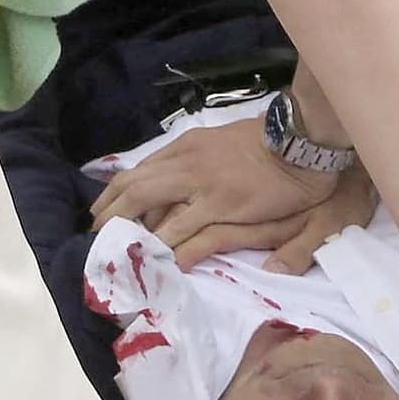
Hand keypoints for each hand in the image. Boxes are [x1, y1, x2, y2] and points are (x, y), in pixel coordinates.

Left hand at [89, 116, 377, 271]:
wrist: (301, 139)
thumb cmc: (268, 143)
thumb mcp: (222, 145)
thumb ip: (196, 161)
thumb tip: (175, 175)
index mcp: (186, 146)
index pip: (141, 170)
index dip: (118, 193)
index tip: (104, 210)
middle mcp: (185, 161)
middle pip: (133, 186)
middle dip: (109, 212)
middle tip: (97, 234)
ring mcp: (201, 183)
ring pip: (148, 205)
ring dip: (128, 229)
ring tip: (115, 251)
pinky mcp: (220, 204)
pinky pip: (182, 228)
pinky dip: (164, 245)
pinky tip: (154, 260)